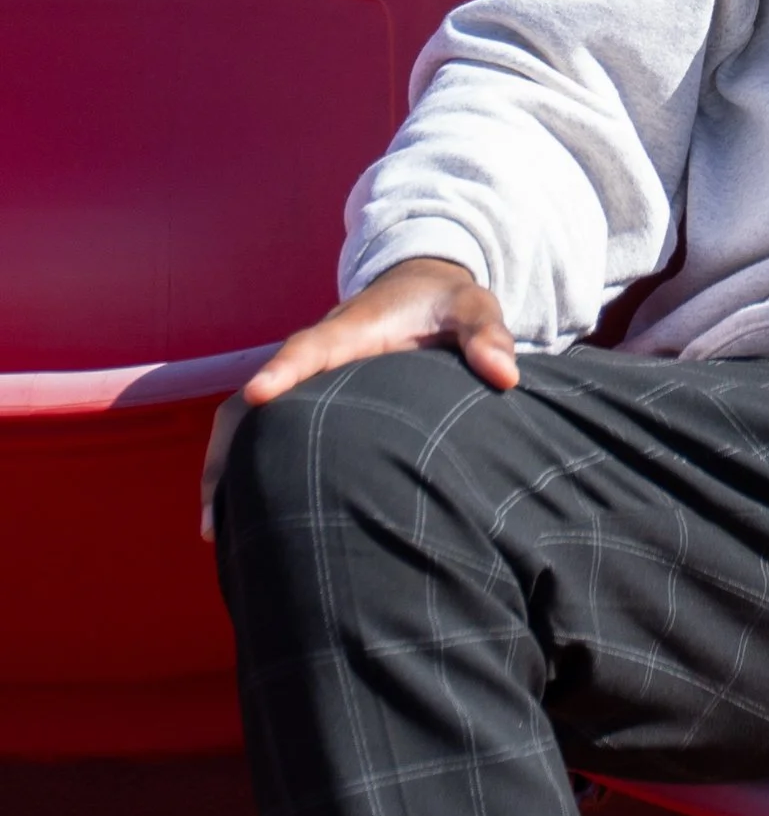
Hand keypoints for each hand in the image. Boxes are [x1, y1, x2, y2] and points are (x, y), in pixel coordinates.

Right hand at [199, 257, 518, 540]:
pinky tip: (240, 517)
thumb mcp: (473, 308)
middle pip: (255, 397)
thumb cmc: (446, 303)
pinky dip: (242, 465)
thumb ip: (488, 337)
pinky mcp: (305, 399)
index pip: (310, 348)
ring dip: (225, 466)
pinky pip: (260, 431)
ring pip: (246, 420)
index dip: (284, 370)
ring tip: (216, 530)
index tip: (259, 395)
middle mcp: (314, 355)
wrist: (419, 285)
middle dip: (231, 445)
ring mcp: (304, 379)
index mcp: (351, 330)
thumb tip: (505, 376)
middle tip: (217, 508)